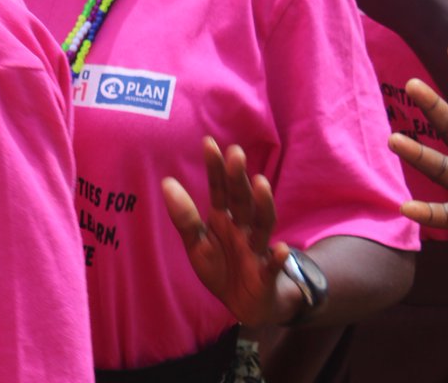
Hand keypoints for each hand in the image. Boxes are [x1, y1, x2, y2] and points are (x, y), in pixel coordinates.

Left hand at [162, 138, 291, 326]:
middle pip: (241, 200)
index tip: (208, 142)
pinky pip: (273, 266)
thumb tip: (166, 182)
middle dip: (238, 178)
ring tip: (260, 183)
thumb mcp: (197, 245)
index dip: (215, 168)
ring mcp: (256, 249)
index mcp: (223, 219)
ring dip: (263, 205)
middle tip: (235, 153)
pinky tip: (281, 249)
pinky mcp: (266, 274)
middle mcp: (242, 228)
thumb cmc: (221, 268)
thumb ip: (184, 217)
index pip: (219, 189)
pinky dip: (278, 259)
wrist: (244, 304)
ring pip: (262, 224)